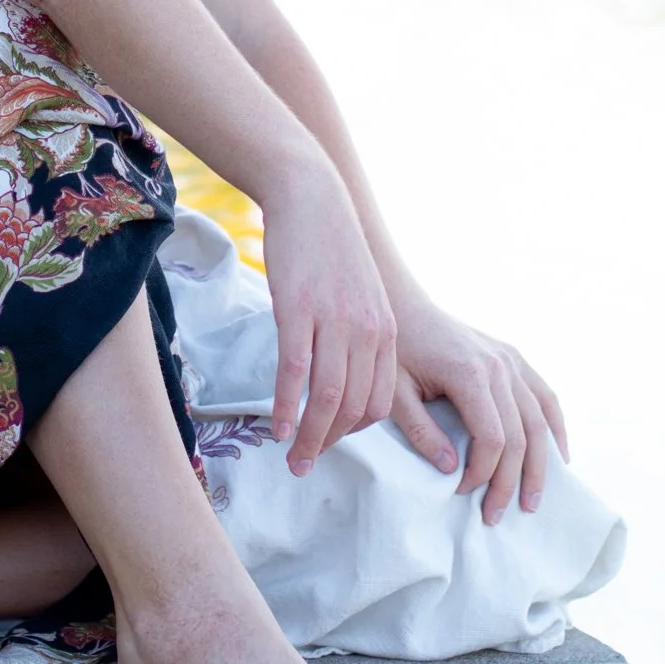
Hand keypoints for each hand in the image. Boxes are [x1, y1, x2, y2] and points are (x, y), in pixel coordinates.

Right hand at [260, 166, 397, 477]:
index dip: (351, 431)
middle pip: (355, 408)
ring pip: (328, 397)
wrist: (312, 197)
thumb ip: (357, 339)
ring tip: (292, 460)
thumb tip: (340, 383)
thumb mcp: (359, 297)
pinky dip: (288, 407)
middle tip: (305, 466)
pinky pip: (296, 371)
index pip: (377, 402)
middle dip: (330, 445)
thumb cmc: (330, 250)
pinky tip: (279, 429)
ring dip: (310, 438)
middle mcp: (368, 331)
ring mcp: (334, 320)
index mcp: (386, 333)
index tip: (326, 442)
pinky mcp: (299, 308)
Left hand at [387, 287, 569, 524]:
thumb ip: (420, 431)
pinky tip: (560, 458)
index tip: (462, 493)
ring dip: (539, 466)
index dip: (482, 474)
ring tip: (531, 503)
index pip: (492, 439)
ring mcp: (510, 359)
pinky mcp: (513, 356)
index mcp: (469, 373)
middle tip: (495, 517)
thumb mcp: (394, 392)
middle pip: (520, 436)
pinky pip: (544, 396)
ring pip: (539, 421)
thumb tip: (452, 470)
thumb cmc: (394, 350)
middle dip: (510, 483)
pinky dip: (555, 429)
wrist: (402, 303)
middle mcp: (498, 366)